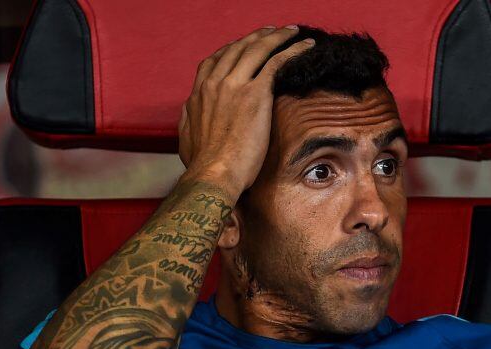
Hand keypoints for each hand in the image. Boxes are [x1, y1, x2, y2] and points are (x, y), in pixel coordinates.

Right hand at [178, 25, 314, 196]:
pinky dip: (291, 50)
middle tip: (271, 31)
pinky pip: (275, 62)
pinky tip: (304, 46)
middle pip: (237, 49)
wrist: (213, 174)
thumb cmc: (203, 167)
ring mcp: (234, 86)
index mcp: (198, 94)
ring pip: (257, 49)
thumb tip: (190, 111)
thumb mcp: (186, 138)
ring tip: (292, 31)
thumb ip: (189, 119)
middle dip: (256, 37)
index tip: (243, 46)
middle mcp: (214, 84)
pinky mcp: (255, 93)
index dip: (231, 50)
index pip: (214, 62)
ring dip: (276, 36)